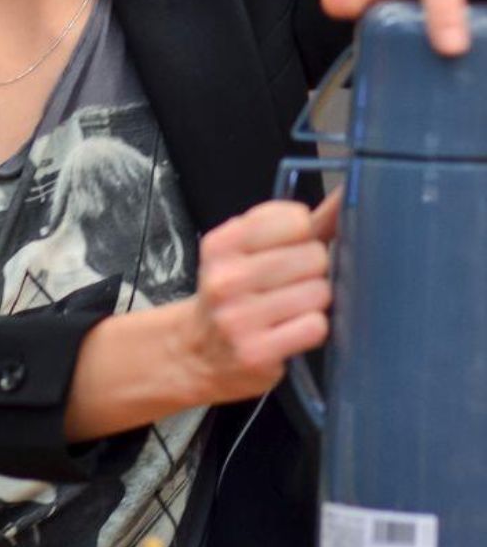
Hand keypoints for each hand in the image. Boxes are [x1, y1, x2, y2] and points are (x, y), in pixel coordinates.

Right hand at [184, 192, 337, 405]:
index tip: (291, 248)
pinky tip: (291, 329)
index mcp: (222, 243)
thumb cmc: (235, 293)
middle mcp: (225, 277)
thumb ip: (298, 223)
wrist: (198, 352)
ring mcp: (238, 317)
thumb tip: (348, 194)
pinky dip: (311, 328)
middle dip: (313, 270)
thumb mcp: (250, 252)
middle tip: (292, 284)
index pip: (296, 219)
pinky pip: (315, 326)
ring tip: (292, 308)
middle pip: (314, 256)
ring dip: (314, 301)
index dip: (305, 234)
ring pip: (318, 292)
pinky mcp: (255, 352)